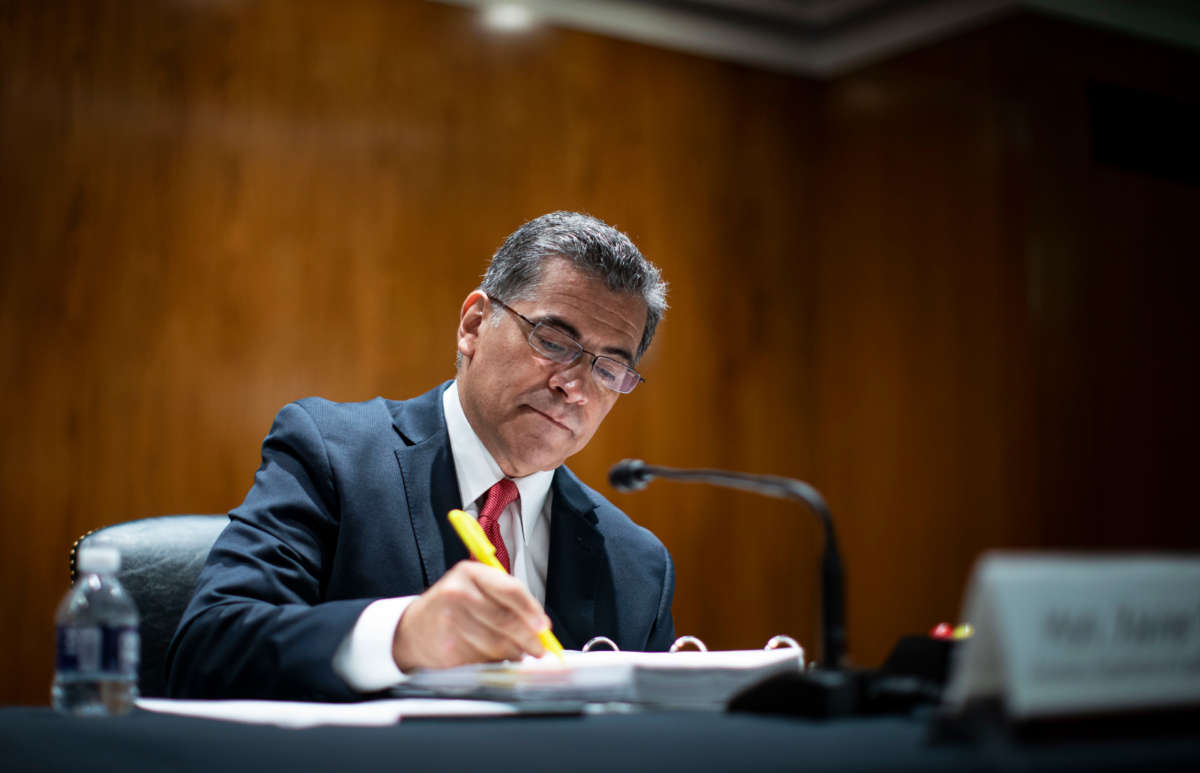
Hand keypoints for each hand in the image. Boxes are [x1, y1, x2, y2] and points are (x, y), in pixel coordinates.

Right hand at [391, 560, 550, 670]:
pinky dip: (494, 662)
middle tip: (539, 648)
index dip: (531, 610)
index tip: (544, 626)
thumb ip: (506, 598)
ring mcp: (450, 622)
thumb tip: (538, 623)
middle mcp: (458, 593)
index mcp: (470, 573)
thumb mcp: (475, 587)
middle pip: (506, 621)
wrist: (412, 628)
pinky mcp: (447, 648)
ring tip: (517, 652)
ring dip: (513, 653)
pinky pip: (483, 659)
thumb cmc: (452, 606)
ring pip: (497, 644)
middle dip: (529, 639)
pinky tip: (494, 657)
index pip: (510, 590)